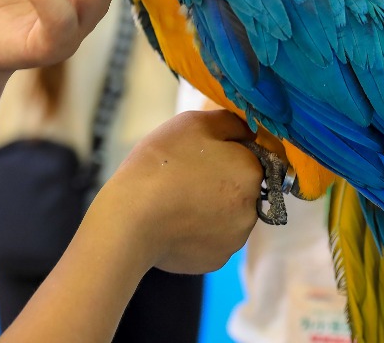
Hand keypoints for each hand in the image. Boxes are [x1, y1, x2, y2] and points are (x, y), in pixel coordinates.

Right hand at [89, 111, 261, 273]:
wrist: (131, 220)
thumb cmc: (161, 164)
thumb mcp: (194, 123)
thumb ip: (229, 122)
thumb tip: (247, 131)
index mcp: (250, 172)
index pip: (249, 156)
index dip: (223, 153)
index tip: (197, 156)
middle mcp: (252, 208)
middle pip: (241, 188)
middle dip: (220, 182)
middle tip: (185, 177)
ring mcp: (235, 239)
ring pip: (227, 215)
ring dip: (210, 208)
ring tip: (176, 201)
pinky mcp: (216, 260)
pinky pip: (212, 239)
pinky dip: (198, 232)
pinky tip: (175, 223)